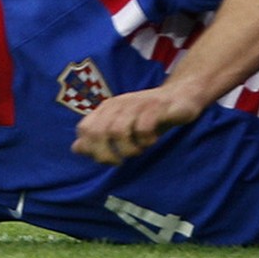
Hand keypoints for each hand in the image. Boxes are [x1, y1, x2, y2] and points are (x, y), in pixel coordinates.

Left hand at [70, 87, 202, 164]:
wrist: (182, 95)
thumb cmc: (149, 115)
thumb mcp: (122, 126)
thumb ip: (99, 137)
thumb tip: (76, 148)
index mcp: (107, 108)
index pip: (84, 129)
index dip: (91, 148)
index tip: (106, 159)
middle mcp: (119, 104)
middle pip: (98, 132)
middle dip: (106, 154)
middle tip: (120, 162)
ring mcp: (138, 104)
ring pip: (119, 131)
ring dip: (129, 149)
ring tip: (139, 151)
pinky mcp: (157, 106)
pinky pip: (143, 127)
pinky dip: (146, 140)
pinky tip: (152, 140)